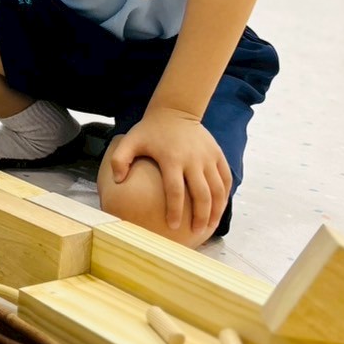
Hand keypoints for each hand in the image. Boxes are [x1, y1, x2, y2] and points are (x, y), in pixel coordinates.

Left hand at [108, 107, 231, 234]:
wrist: (176, 111)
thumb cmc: (150, 131)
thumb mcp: (130, 141)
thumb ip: (120, 160)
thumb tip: (117, 181)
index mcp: (172, 158)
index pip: (175, 190)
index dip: (175, 210)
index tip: (173, 226)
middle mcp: (193, 159)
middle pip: (202, 194)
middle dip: (201, 216)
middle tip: (196, 232)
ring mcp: (208, 157)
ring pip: (218, 190)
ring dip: (216, 210)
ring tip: (210, 226)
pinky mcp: (218, 154)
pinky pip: (226, 179)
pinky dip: (225, 195)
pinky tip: (219, 209)